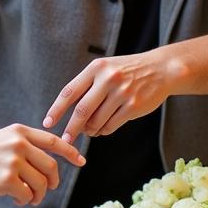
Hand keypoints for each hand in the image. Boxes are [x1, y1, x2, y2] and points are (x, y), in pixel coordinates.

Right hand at [0, 124, 84, 206]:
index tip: (81, 161)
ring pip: (42, 184)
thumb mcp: (1, 141)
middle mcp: (18, 143)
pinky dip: (25, 201)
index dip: (71, 152)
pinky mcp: (6, 180)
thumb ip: (25, 145)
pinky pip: (27, 195)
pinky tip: (16, 199)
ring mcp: (12, 161)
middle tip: (45, 191)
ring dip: (38, 195)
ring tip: (28, 198)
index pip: (53, 141)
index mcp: (18, 131)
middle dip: (52, 182)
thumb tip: (52, 162)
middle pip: (51, 166)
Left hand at [42, 50, 178, 143]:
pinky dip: (103, 131)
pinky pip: (110, 126)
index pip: (70, 91)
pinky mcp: (133, 106)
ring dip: (89, 130)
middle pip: (81, 110)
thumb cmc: (126, 72)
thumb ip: (87, 87)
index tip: (47, 123)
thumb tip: (68, 115)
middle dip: (71, 128)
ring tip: (89, 130)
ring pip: (96, 121)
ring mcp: (122, 93)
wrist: (160, 69)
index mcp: (96, 68)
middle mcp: (108, 79)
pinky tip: (102, 128)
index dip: (57, 109)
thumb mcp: (105, 69)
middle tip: (64, 139)